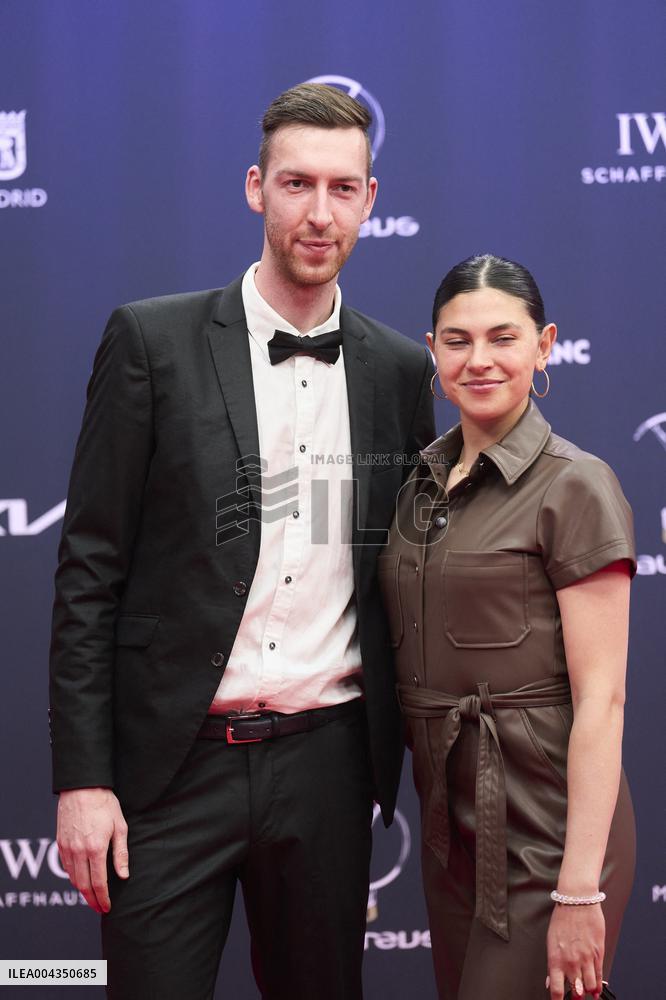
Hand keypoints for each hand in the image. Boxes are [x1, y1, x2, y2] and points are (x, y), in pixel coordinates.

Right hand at [56, 788, 128, 913]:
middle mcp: (78, 852)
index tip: (107, 908)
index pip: (98, 883)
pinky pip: (66, 867)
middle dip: (92, 900)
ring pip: (73, 878)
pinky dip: (73, 877)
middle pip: (83, 886)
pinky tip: (81, 878)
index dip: (103, 899)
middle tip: (100, 908)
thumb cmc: (105, 804)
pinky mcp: (60, 843)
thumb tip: (123, 876)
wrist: (82, 787)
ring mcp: (67, 848)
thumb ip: (120, 853)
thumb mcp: (120, 826)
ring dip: (82, 891)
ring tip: (92, 896)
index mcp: (95, 849)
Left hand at [546, 903, 603, 998]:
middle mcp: (571, 962)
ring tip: (585, 989)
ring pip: (589, 987)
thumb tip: (550, 981)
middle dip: (575, 996)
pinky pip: (599, 976)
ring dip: (587, 991)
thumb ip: (553, 964)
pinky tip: (596, 989)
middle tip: (575, 994)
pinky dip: (597, 985)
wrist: (577, 901)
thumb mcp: (551, 941)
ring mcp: (586, 959)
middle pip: (576, 992)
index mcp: (556, 959)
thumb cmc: (562, 918)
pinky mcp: (598, 954)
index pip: (557, 990)